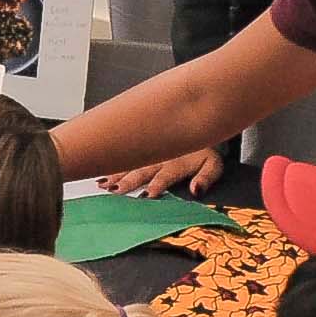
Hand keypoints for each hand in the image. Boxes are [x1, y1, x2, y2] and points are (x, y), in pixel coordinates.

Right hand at [101, 148, 222, 198]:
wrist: (198, 120)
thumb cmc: (205, 148)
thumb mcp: (214, 164)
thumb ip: (206, 178)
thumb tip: (196, 191)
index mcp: (176, 164)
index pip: (163, 178)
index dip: (156, 187)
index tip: (146, 196)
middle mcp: (158, 159)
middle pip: (141, 172)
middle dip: (129, 182)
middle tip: (116, 191)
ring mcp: (147, 153)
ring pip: (129, 165)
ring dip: (116, 175)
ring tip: (105, 185)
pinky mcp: (140, 148)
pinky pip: (123, 157)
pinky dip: (111, 167)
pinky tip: (101, 176)